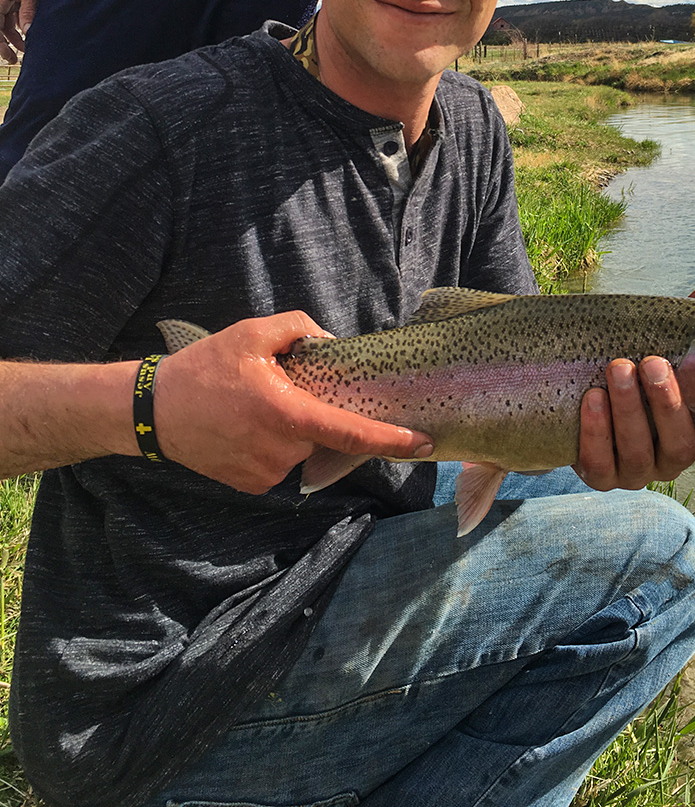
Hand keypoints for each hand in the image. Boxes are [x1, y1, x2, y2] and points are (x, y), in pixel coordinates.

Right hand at [0, 0, 48, 59]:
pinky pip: (11, 17)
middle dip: (4, 44)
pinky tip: (27, 36)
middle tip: (14, 59)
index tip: (8, 55)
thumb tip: (27, 32)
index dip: (0, 44)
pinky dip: (17, 27)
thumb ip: (28, 11)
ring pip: (4, 24)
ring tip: (24, 50)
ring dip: (13, 37)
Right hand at [150, 312, 433, 493]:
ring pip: (300, 448)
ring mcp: (266, 473)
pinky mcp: (252, 485)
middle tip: (279, 391)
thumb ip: (298, 330)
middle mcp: (282, 450)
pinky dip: (272, 445)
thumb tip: (330, 342)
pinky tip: (244, 427)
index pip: (350, 433)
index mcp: (288, 415)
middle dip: (313, 412)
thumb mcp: (252, 334)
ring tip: (252, 408)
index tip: (421, 442)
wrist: (153, 411)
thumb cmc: (205, 369)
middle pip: (322, 433)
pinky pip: (279, 462)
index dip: (390, 440)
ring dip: (290, 429)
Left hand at [573, 357, 694, 492]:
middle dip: (668, 404)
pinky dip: (595, 431)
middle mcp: (673, 458)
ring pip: (639, 454)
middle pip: (683, 447)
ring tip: (618, 368)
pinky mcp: (601, 475)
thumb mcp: (664, 344)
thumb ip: (690, 325)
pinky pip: (599, 464)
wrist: (581, 392)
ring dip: (629, 410)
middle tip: (653, 363)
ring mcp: (637, 471)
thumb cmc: (638, 368)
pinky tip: (592, 397)